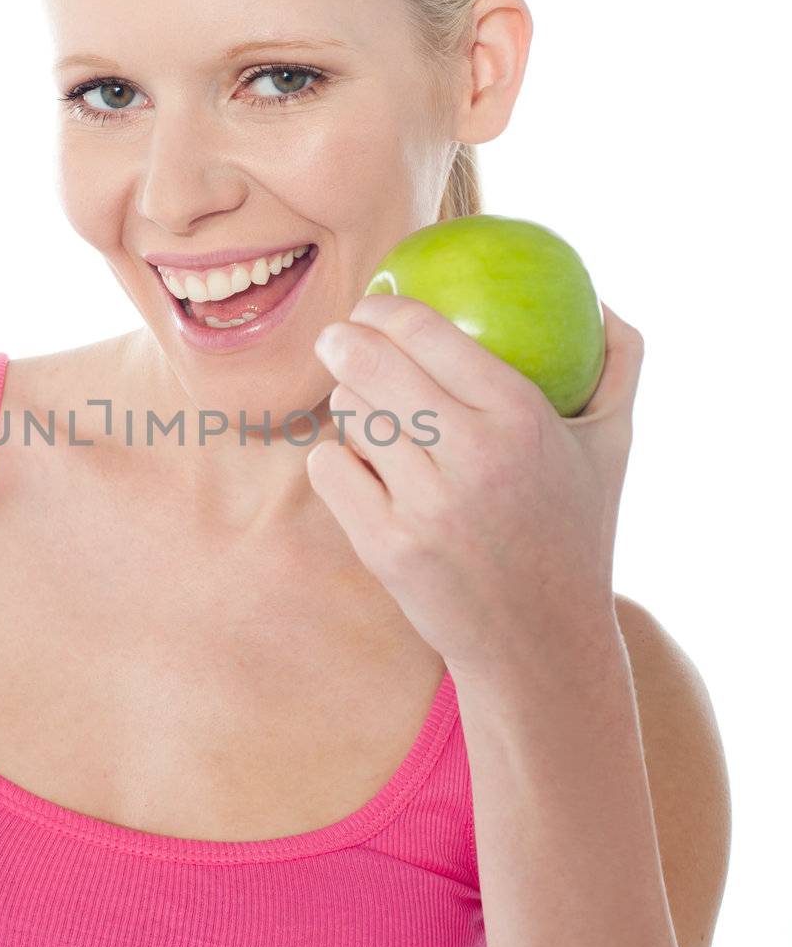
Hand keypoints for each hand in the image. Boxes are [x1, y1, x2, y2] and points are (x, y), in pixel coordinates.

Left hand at [305, 295, 645, 680]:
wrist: (544, 644)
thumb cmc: (576, 532)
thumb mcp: (612, 447)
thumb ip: (618, 367)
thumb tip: (603, 302)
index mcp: (522, 416)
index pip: (426, 332)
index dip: (384, 308)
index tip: (373, 307)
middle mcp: (473, 455)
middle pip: (371, 363)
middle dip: (343, 342)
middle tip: (338, 340)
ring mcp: (425, 505)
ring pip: (348, 413)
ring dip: (348, 405)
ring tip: (368, 415)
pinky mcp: (386, 547)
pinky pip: (329, 469)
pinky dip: (337, 460)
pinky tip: (360, 467)